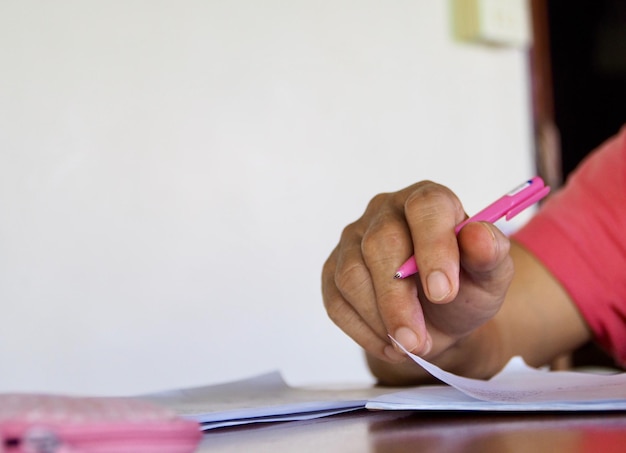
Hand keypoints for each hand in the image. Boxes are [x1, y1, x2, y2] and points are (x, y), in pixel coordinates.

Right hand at [322, 181, 513, 366]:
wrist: (440, 318)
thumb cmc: (465, 289)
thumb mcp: (491, 277)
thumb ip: (491, 255)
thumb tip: (479, 236)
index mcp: (428, 200)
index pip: (425, 207)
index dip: (433, 247)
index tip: (443, 292)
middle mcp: (385, 211)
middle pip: (380, 244)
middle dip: (398, 299)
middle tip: (418, 340)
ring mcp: (353, 238)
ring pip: (351, 275)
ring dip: (378, 319)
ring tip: (410, 345)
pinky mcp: (333, 269)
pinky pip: (335, 299)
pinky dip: (362, 330)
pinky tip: (389, 344)